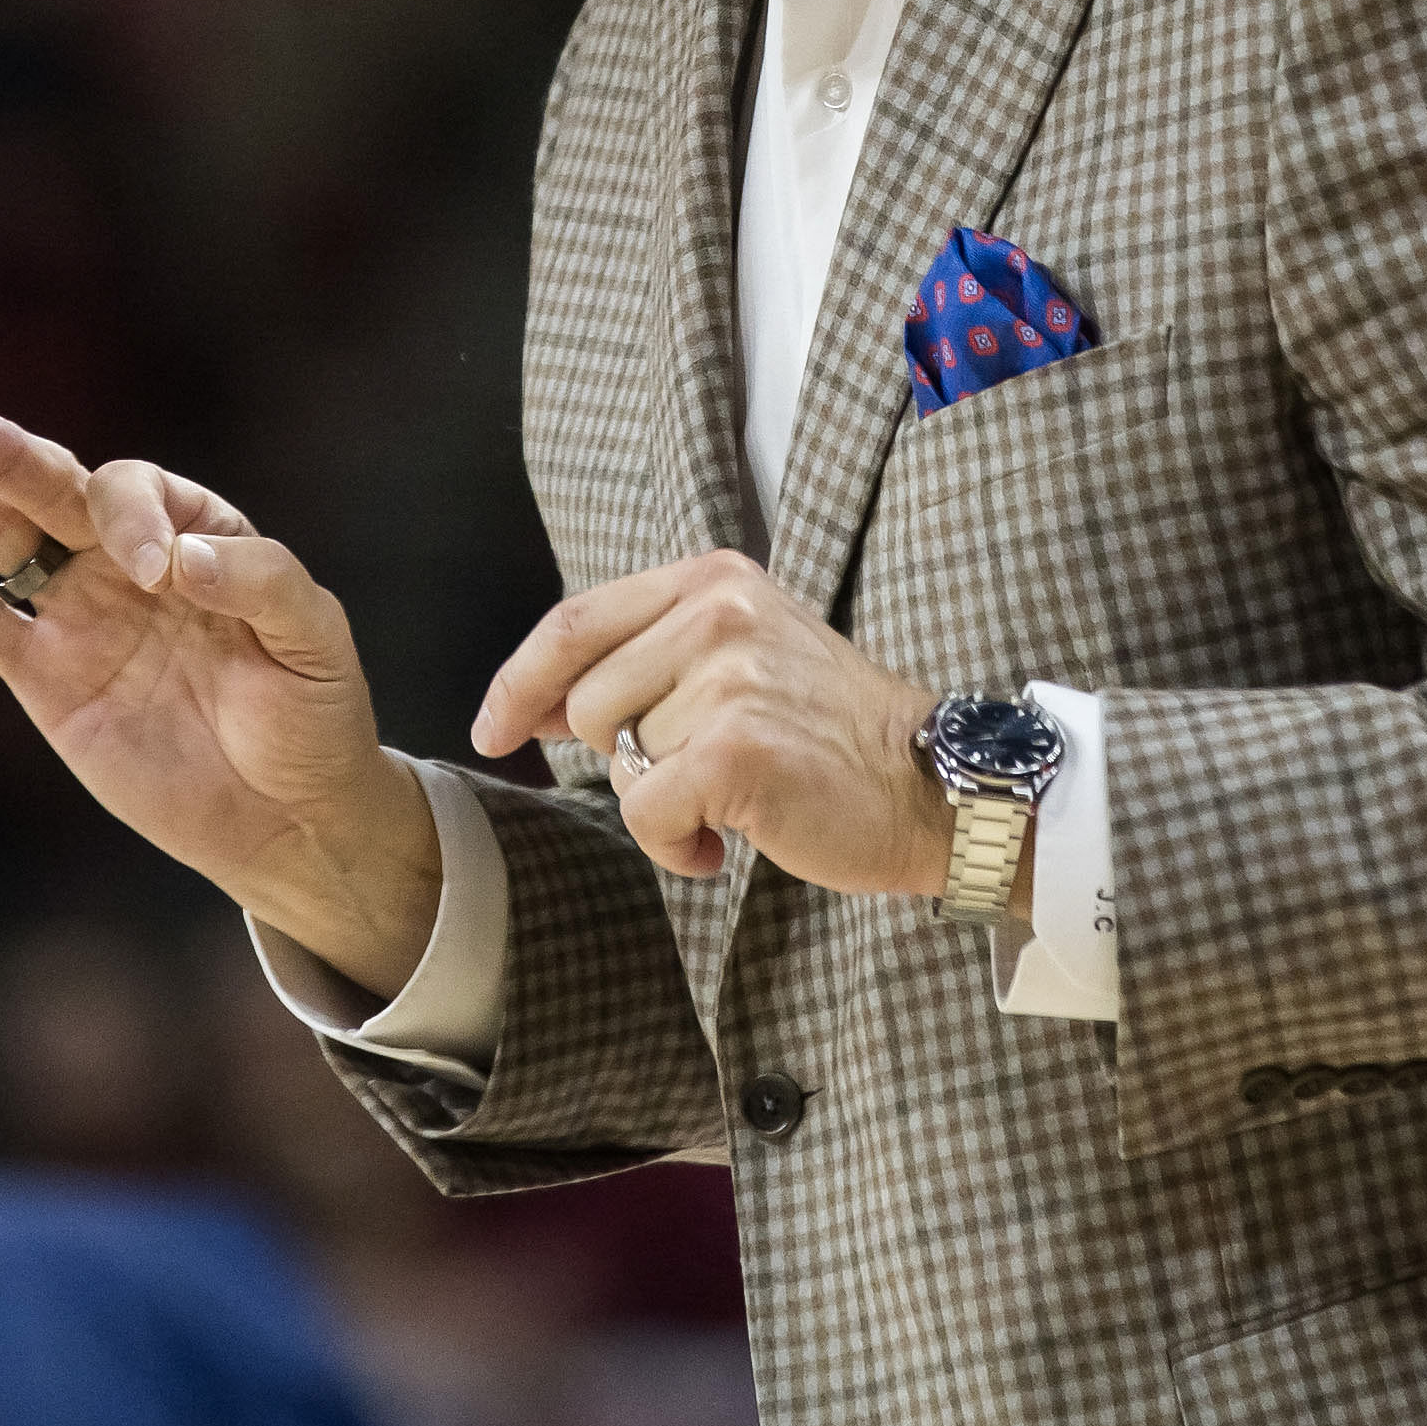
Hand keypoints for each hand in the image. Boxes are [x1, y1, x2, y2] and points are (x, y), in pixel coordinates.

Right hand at [0, 416, 440, 994]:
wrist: (288, 817)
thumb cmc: (315, 716)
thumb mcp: (314, 640)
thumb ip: (257, 584)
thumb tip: (180, 561)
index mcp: (199, 531)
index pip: (139, 495)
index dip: (134, 521)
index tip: (159, 576)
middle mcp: (129, 560)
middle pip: (58, 493)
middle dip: (13, 463)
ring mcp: (79, 615)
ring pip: (3, 540)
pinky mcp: (42, 677)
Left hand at [472, 550, 957, 896]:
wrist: (931, 783)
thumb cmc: (832, 733)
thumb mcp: (745, 652)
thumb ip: (652, 657)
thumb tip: (537, 705)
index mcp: (713, 580)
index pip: (574, 623)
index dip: (519, 682)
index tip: (494, 728)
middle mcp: (717, 614)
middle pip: (586, 702)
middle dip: (623, 758)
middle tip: (695, 776)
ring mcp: (727, 679)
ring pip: (617, 761)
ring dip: (660, 803)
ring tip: (728, 802)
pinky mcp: (734, 750)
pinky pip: (645, 813)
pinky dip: (674, 845)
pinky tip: (725, 841)